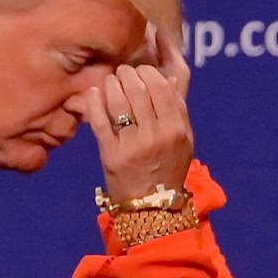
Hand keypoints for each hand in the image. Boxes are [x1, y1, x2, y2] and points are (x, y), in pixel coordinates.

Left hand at [63, 25, 194, 201]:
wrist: (152, 207)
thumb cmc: (168, 168)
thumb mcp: (184, 139)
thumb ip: (178, 109)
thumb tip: (170, 78)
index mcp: (177, 128)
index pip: (162, 86)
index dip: (148, 72)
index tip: (141, 70)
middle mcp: (157, 135)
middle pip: (139, 89)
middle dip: (127, 74)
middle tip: (122, 72)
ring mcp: (133, 145)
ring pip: (119, 101)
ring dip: (111, 85)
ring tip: (109, 82)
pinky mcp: (111, 155)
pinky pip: (99, 121)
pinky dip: (94, 103)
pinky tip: (93, 94)